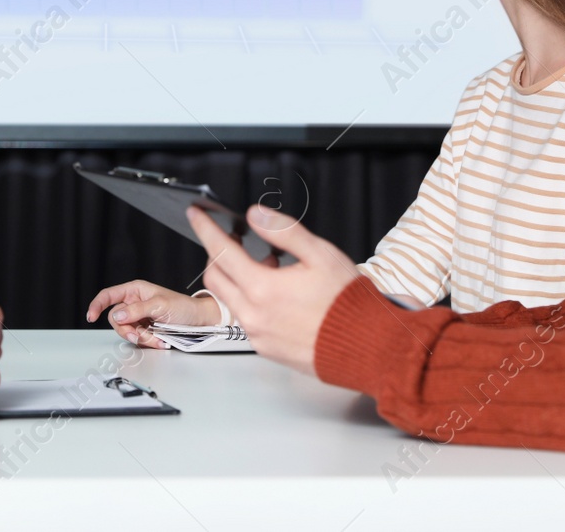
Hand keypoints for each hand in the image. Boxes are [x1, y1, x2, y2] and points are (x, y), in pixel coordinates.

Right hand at [86, 279, 220, 348]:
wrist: (199, 321)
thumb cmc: (183, 306)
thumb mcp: (159, 305)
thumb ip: (136, 310)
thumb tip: (117, 315)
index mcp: (135, 290)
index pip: (109, 296)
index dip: (97, 305)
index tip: (90, 316)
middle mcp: (135, 302)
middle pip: (116, 319)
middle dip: (127, 330)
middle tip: (138, 335)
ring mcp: (140, 317)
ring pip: (127, 331)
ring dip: (140, 338)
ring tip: (156, 339)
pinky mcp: (146, 329)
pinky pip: (138, 338)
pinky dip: (148, 342)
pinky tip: (160, 341)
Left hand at [187, 204, 358, 375]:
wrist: (368, 348)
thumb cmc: (348, 303)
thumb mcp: (321, 254)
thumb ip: (284, 231)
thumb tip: (255, 215)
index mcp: (263, 289)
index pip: (221, 251)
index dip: (206, 229)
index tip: (196, 215)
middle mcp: (253, 315)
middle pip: (215, 277)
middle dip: (217, 254)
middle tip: (233, 240)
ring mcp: (258, 335)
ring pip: (229, 300)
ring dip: (236, 279)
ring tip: (267, 266)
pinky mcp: (266, 349)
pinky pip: (245, 320)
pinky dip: (250, 301)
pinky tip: (275, 293)